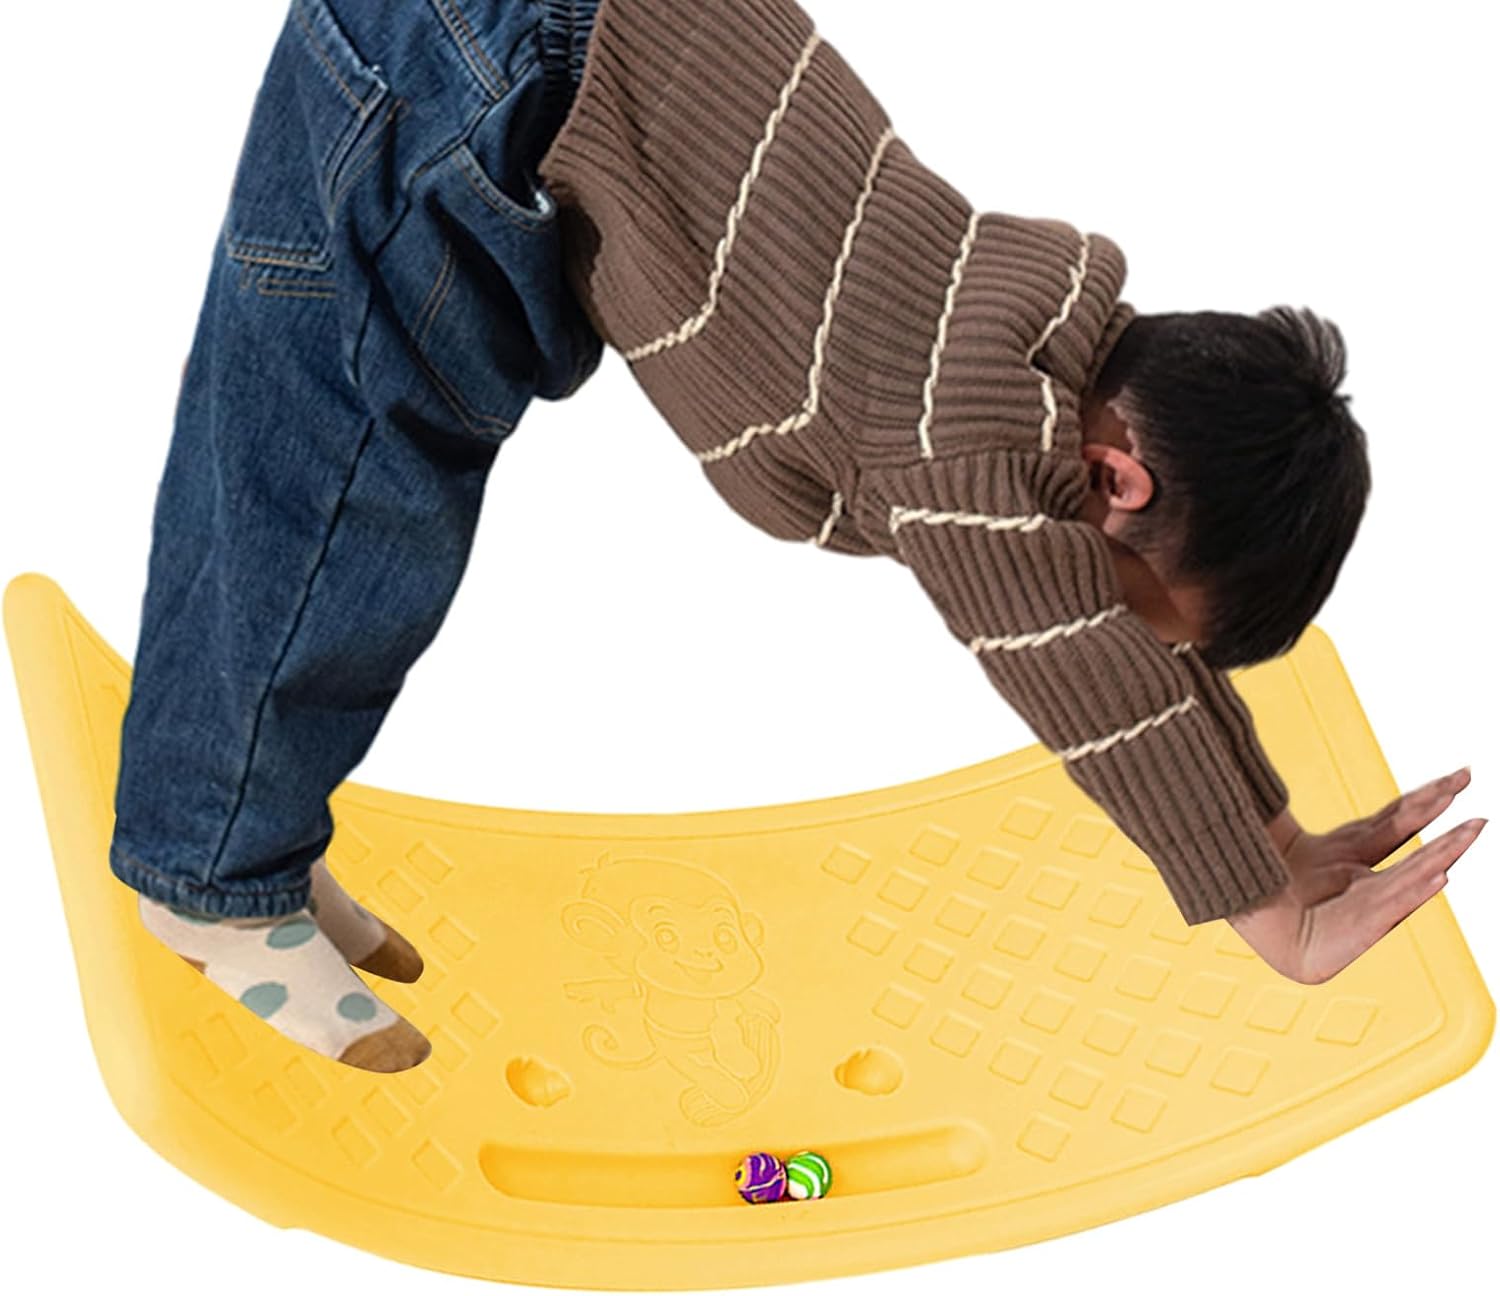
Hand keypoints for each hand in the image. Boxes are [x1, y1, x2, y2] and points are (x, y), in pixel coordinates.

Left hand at [1227, 766, 1484, 983]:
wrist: (1234, 913)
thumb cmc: (1247, 875)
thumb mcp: (1275, 826)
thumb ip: (1278, 795)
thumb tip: (1248, 740)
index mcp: (1340, 853)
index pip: (1392, 822)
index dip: (1425, 800)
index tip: (1458, 777)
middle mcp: (1356, 879)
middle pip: (1410, 849)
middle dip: (1447, 830)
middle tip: (1481, 811)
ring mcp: (1358, 906)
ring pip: (1406, 875)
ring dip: (1442, 853)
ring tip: (1474, 829)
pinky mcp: (1351, 932)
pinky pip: (1387, 909)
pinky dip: (1413, 892)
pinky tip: (1440, 875)